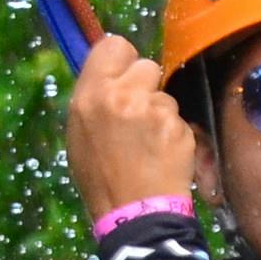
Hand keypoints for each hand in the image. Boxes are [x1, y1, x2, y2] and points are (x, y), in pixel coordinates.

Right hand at [63, 34, 196, 223]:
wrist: (131, 215)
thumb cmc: (100, 177)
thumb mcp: (80, 133)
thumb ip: (96, 97)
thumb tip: (111, 73)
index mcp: (90, 95)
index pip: (114, 45)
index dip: (123, 60)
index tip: (125, 77)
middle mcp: (121, 96)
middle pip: (147, 65)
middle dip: (147, 86)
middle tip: (139, 116)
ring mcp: (153, 111)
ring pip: (166, 95)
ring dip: (161, 114)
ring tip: (149, 144)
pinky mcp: (178, 128)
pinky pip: (180, 120)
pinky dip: (175, 135)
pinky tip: (163, 156)